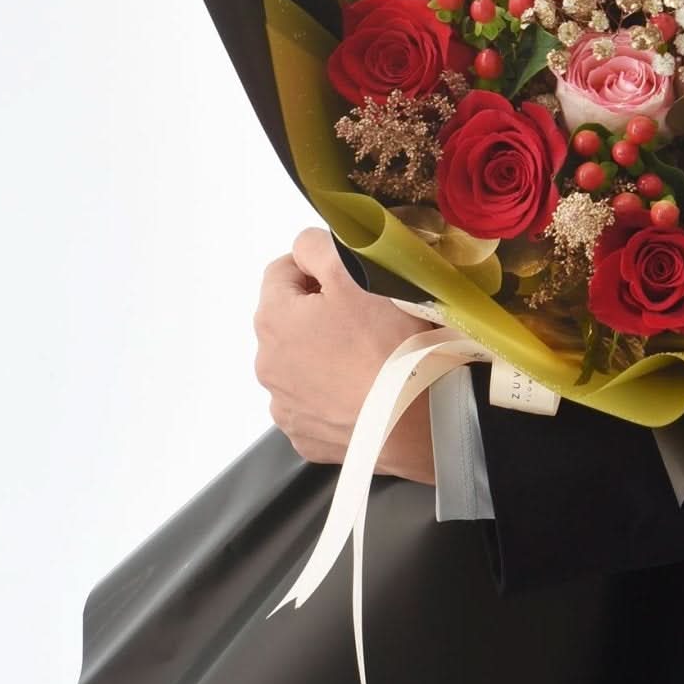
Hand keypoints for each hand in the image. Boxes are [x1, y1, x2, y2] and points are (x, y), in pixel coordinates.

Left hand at [253, 226, 439, 485]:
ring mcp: (285, 407)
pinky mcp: (306, 438)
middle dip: (321, 313)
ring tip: (370, 358)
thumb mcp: (357, 271)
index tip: (354, 279)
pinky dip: (334, 395)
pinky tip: (365, 392)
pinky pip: (316, 404)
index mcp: (272, 319)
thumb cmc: (388, 340)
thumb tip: (306, 249)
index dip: (318, 268)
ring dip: (325, 355)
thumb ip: (318, 245)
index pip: (282, 271)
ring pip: (302, 364)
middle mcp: (266, 365)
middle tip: (369, 318)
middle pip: (291, 321)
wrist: (417, 420)